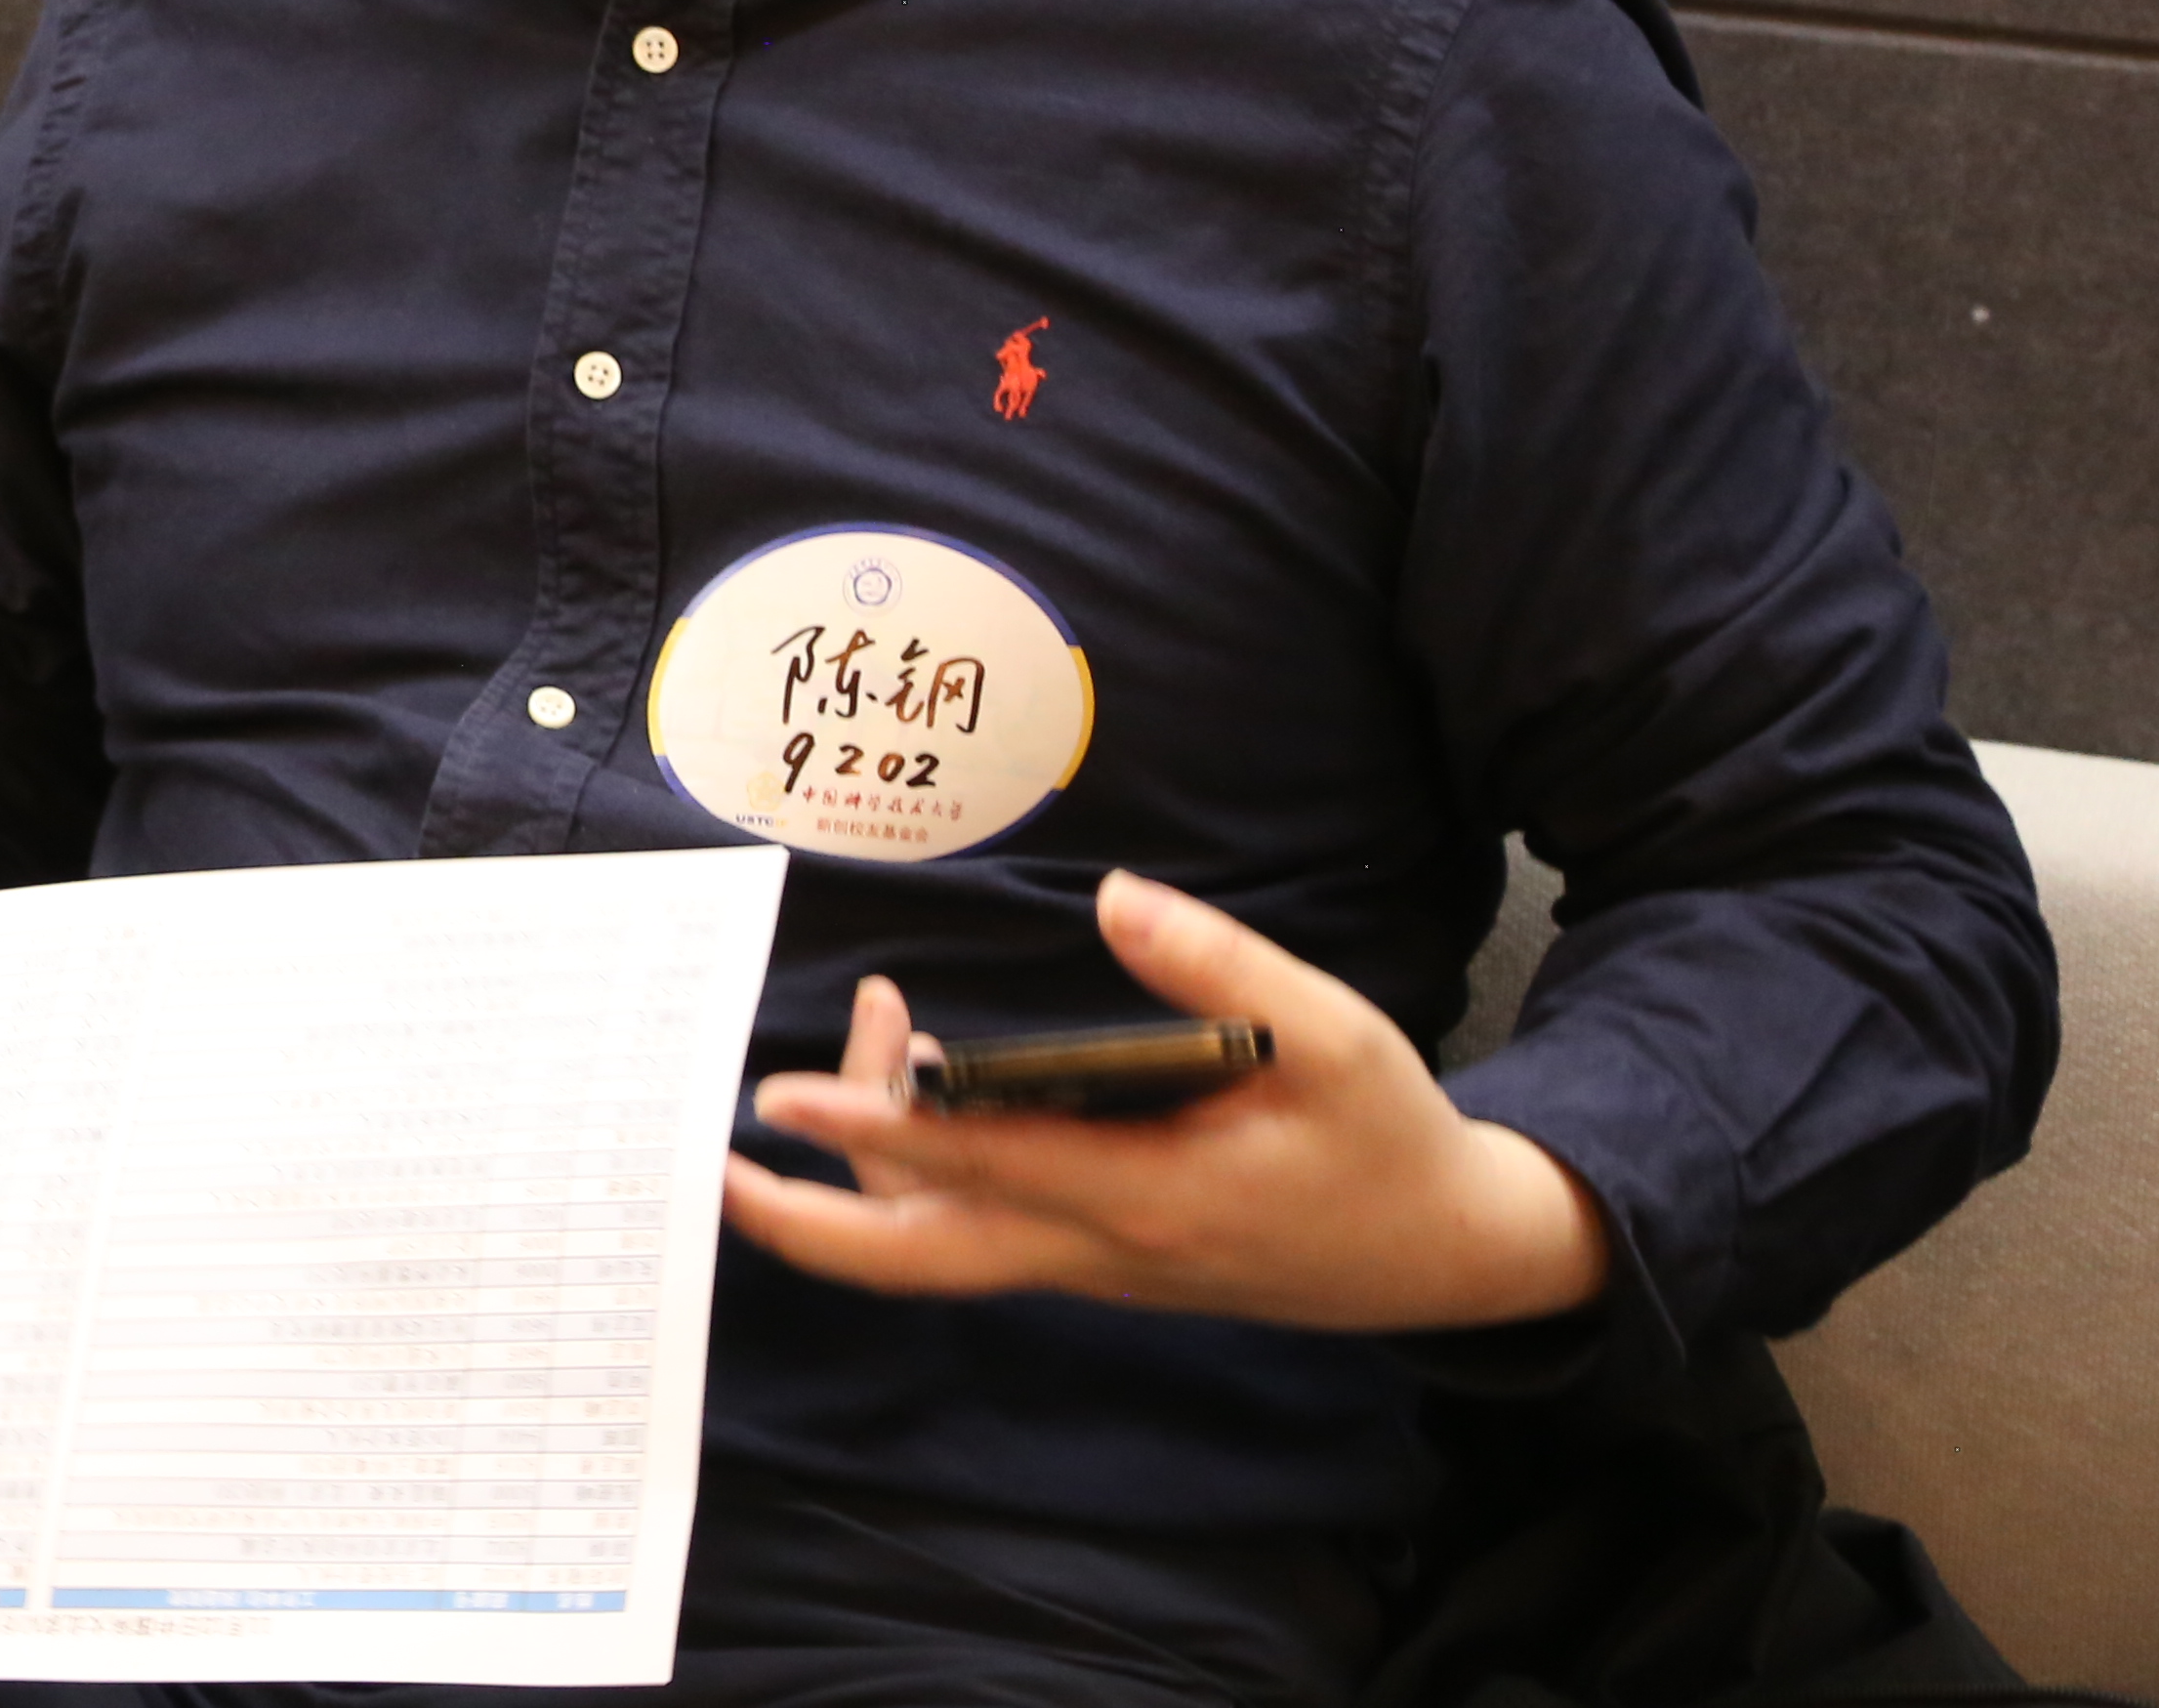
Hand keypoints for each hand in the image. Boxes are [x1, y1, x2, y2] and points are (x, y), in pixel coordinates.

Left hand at [728, 869, 1609, 1333]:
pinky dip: (925, 1153)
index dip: (874, 1129)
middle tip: (717, 1166)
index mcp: (1150, 1202)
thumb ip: (1223, 967)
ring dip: (875, 1144)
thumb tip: (1118, 898)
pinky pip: (974, 1220)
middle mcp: (1097, 1249)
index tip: (781, 1100)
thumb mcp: (1337, 1037)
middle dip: (806, 1223)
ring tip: (882, 1012)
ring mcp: (1087, 1261)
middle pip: (917, 1259)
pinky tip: (933, 1064)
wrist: (1441, 1256)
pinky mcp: (1091, 1251)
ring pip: (936, 1231)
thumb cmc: (1383, 1141)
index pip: (982, 1169)